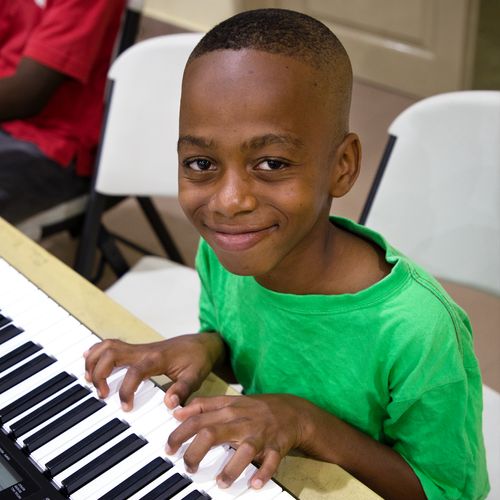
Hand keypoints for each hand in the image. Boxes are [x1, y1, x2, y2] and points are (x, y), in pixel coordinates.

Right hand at [83, 333, 223, 409]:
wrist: (202, 344)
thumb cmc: (198, 359)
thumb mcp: (196, 376)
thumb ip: (183, 390)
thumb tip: (169, 404)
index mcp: (157, 359)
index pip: (134, 372)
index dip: (126, 391)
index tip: (126, 408)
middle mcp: (144, 351)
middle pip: (112, 354)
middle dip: (100, 374)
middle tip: (102, 395)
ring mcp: (139, 348)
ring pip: (108, 346)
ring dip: (95, 361)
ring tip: (90, 381)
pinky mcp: (137, 349)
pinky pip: (112, 345)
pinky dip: (97, 351)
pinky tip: (88, 360)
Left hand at [167, 394, 307, 488]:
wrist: (291, 410)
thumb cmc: (254, 408)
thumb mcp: (228, 402)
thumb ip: (203, 406)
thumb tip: (177, 412)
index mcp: (228, 410)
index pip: (198, 419)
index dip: (180, 433)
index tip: (169, 448)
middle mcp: (241, 421)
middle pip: (214, 433)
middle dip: (196, 451)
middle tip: (188, 468)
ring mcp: (259, 435)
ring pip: (244, 450)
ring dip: (231, 468)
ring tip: (220, 483)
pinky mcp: (276, 447)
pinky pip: (271, 461)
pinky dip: (263, 472)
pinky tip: (255, 483)